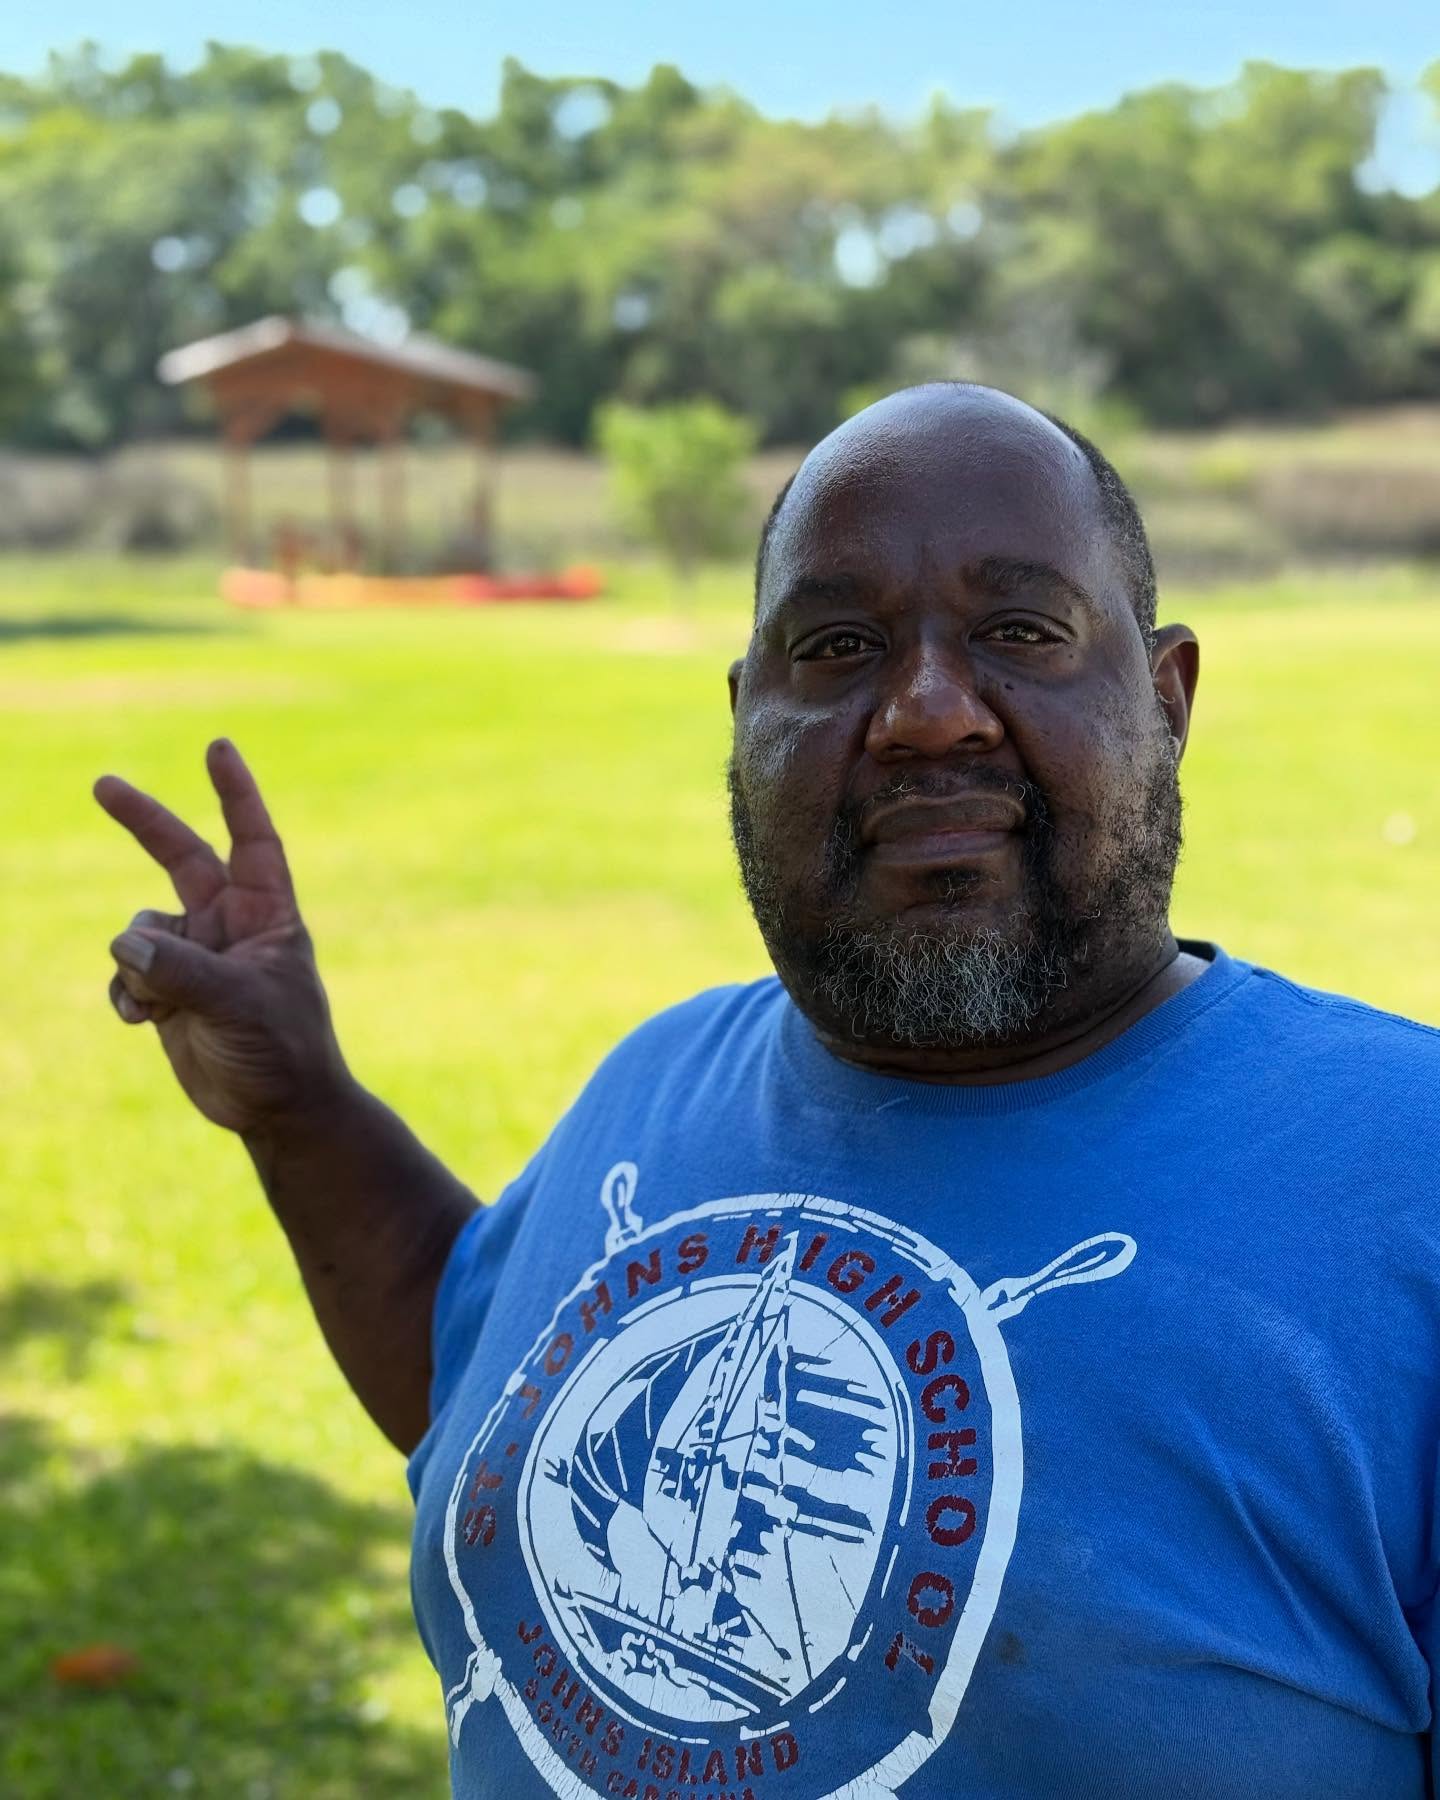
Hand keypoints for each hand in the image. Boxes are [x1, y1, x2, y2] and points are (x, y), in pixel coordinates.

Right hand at [94, 739, 351, 1134]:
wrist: (277, 1110)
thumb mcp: (238, 1005)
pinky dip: (126, 991)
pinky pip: (127, 971)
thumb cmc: (282, 1051)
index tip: (218, 748)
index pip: (252, 839)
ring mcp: (196, 956)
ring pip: (139, 929)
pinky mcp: (169, 990)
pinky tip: (141, 1018)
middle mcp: (229, 925)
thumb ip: (181, 971)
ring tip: (160, 1004)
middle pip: (180, 857)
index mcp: (266, 914)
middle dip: (143, 822)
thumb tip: (124, 942)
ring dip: (136, 962)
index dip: (236, 794)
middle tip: (101, 784)